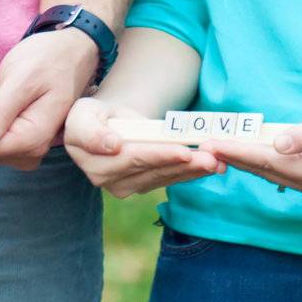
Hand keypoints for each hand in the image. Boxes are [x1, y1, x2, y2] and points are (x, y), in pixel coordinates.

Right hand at [64, 96, 224, 198]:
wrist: (100, 124)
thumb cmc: (93, 115)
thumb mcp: (84, 114)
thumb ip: (92, 131)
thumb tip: (113, 146)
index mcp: (91, 159)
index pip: (132, 157)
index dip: (160, 155)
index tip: (184, 151)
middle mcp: (105, 179)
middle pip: (152, 170)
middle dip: (183, 163)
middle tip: (211, 158)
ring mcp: (122, 186)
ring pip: (162, 177)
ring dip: (191, 171)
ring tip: (216, 162)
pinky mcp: (138, 186)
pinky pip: (166, 179)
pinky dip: (189, 173)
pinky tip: (209, 167)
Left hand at [210, 91, 301, 198]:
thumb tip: (277, 144)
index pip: (270, 162)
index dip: (240, 152)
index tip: (214, 144)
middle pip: (266, 170)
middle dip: (234, 157)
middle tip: (203, 146)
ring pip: (269, 172)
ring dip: (242, 160)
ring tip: (214, 149)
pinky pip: (278, 169)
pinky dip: (257, 160)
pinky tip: (239, 153)